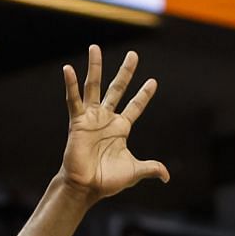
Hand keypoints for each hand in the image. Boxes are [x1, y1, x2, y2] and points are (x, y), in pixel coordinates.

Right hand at [58, 46, 168, 200]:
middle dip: (126, 72)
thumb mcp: (134, 171)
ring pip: (94, 87)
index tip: (153, 81)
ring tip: (95, 48)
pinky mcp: (77, 122)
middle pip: (117, 89)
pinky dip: (70, 85)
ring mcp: (91, 118)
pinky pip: (73, 100)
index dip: (144, 95)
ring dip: (95, 67)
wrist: (86, 187)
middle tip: (134, 55)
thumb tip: (166, 176)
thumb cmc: (107, 181)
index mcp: (121, 128)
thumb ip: (151, 168)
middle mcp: (106, 119)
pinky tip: (68, 69)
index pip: (135, 106)